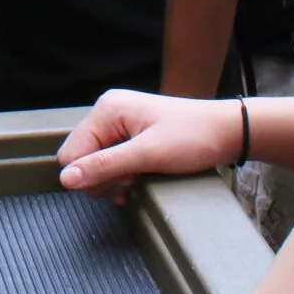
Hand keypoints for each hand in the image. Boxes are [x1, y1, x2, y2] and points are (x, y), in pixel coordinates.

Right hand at [55, 90, 241, 201]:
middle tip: (133, 180)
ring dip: (114, 179)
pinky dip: (121, 175)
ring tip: (139, 179)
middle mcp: (109, 112)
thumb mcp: (147, 155)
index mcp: (107, 110)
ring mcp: (121, 123)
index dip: (88, 175)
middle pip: (83, 157)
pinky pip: (112, 160)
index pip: (71, 151)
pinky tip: (136, 183)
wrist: (228, 131)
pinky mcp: (132, 134)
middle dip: (104, 177)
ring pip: (97, 162)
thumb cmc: (192, 138)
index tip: (119, 182)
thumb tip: (65, 179)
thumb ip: (104, 166)